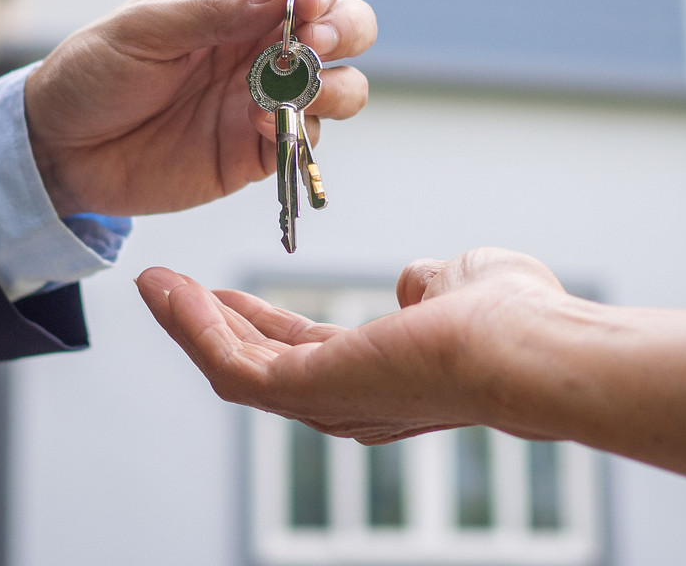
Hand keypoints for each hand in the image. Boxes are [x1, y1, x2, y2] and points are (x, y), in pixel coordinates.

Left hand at [24, 0, 375, 217]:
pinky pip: (307, 138)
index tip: (310, 2)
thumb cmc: (92, 73)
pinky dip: (300, 130)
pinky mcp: (258, 149)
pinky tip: (261, 126)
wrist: (60, 149)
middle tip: (316, 44)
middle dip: (346, 30)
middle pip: (344, 24)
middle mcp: (261, 42)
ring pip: (344, 85)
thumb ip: (214, 12)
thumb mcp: (142, 29)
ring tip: (299, 90)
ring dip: (338, 85)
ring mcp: (266, 96)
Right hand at [137, 248, 590, 443]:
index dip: (260, 322)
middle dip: (210, 325)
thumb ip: (428, 284)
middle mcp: (349, 404)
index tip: (225, 292)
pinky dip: (193, 326)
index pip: (305, 354)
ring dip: (190, 323)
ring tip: (155, 282)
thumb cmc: (519, 321)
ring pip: (235, 369)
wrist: (530, 350)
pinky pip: (230, 364)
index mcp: (383, 379)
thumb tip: (412, 280)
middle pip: (258, 366)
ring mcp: (327, 404)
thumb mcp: (460, 281)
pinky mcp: (306, 393)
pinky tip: (170, 290)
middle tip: (168, 287)